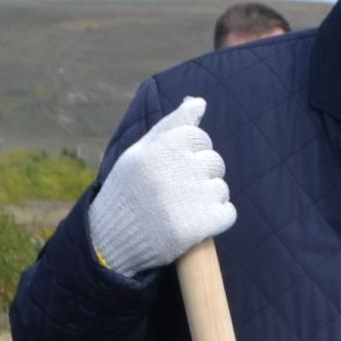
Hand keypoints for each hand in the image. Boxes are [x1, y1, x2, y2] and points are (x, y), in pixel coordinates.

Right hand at [89, 95, 236, 279]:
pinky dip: (217, 219)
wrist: (112, 239)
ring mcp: (192, 197)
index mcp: (164, 146)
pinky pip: (228, 213)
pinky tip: (196, 223)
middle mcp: (179, 167)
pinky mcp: (200, 225)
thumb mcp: (141, 151)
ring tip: (184, 208)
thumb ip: (172, 124)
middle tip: (179, 192)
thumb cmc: (128, 189)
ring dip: (209, 198)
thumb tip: (200, 102)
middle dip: (202, 175)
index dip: (191, 153)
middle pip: (215, 162)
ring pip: (222, 188)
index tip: (175, 169)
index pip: (200, 137)